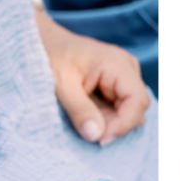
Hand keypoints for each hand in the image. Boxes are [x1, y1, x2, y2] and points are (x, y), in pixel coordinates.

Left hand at [34, 1, 150, 143]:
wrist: (41, 41)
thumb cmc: (50, 55)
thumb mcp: (61, 84)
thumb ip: (79, 110)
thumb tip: (96, 136)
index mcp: (118, 64)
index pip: (138, 101)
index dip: (124, 124)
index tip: (101, 140)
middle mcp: (127, 70)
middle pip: (136, 109)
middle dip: (116, 126)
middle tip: (90, 135)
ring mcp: (123, 77)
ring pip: (128, 111)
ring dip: (109, 123)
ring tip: (84, 123)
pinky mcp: (115, 86)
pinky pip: (118, 109)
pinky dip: (105, 119)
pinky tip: (86, 118)